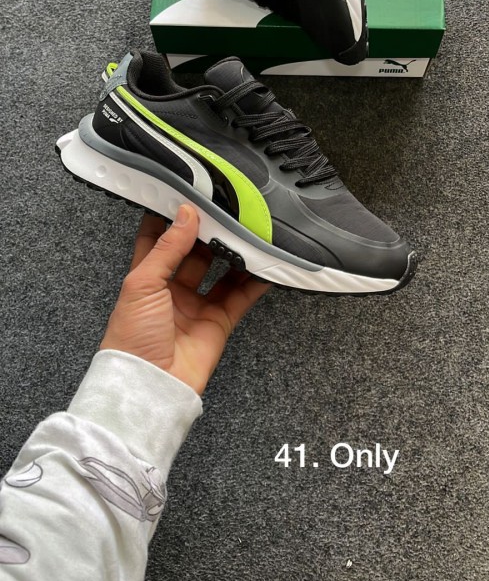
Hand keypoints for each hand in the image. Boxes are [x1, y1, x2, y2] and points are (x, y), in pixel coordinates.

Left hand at [100, 205, 269, 393]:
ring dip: (234, 253)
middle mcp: (171, 288)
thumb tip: (186, 214)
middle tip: (227, 210)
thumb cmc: (131, 338)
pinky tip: (265, 265)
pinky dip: (255, 282)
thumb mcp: (142, 284)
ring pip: (221, 270)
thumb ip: (168, 248)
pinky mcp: (218, 322)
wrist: (149, 386)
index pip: (159, 238)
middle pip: (195, 251)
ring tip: (249, 231)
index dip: (172, 217)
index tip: (189, 194)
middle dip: (210, 232)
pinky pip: (240, 296)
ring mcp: (196, 305)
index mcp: (146, 276)